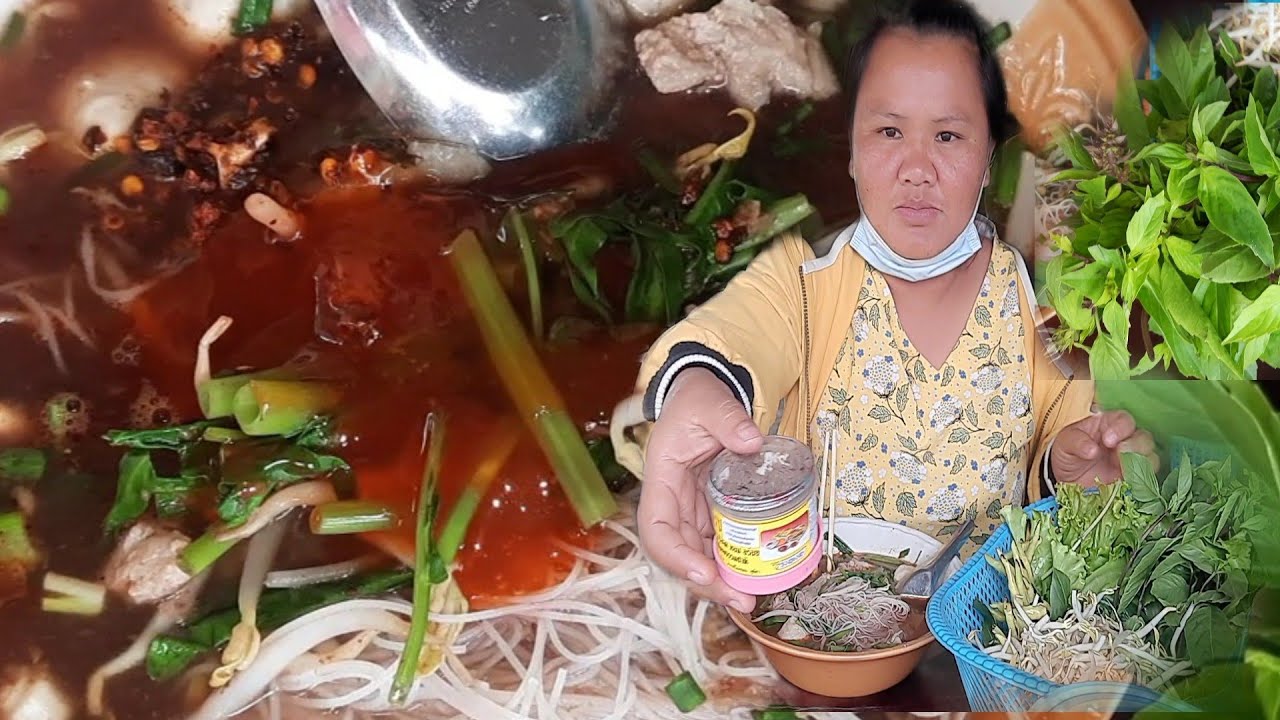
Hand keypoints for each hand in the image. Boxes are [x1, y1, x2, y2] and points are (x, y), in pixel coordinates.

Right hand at [636, 367, 762, 613]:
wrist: (703, 396)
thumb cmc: (698, 400)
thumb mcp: (710, 402)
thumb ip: (729, 419)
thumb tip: (752, 442)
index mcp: (662, 479)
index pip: (657, 529)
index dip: (675, 556)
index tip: (704, 571)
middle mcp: (673, 503)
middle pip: (679, 553)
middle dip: (706, 582)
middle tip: (743, 599)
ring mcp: (692, 511)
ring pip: (699, 555)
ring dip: (722, 580)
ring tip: (752, 597)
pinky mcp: (711, 513)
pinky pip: (719, 544)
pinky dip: (734, 562)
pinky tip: (758, 575)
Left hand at [1050, 410, 1158, 487]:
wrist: (1066, 480)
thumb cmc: (1068, 454)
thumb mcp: (1064, 442)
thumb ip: (1076, 441)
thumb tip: (1092, 450)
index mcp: (1109, 425)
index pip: (1124, 420)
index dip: (1120, 428)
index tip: (1108, 440)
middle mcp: (1125, 441)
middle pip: (1144, 437)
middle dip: (1135, 445)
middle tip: (1120, 454)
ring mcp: (1132, 461)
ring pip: (1151, 457)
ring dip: (1142, 462)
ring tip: (1123, 470)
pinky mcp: (1134, 480)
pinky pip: (1148, 479)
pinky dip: (1143, 480)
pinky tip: (1128, 483)